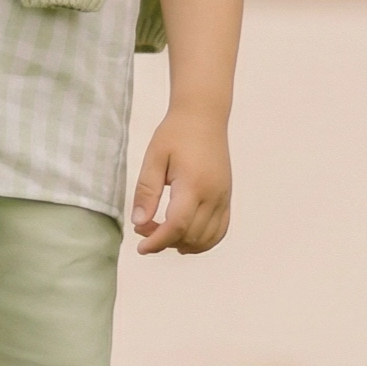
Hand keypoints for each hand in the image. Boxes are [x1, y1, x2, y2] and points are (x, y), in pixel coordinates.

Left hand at [131, 110, 231, 254]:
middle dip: (165, 241)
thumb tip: (139, 222)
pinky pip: (220, 231)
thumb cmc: (175, 134)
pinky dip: (203, 242)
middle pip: (191, 236)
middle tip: (143, 227)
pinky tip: (184, 239)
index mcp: (193, 185)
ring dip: (183, 244)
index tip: (141, 248)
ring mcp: (224, 198)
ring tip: (161, 231)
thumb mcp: (154, 158)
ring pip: (207, 238)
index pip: (177, 226)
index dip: (157, 242)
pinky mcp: (227, 198)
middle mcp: (213, 195)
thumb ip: (146, 191)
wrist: (203, 117)